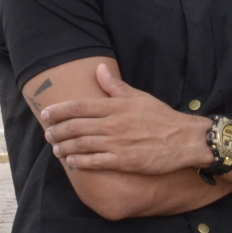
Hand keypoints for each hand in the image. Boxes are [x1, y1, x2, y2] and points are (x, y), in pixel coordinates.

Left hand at [38, 63, 208, 174]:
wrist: (185, 140)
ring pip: (81, 144)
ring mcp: (117, 143)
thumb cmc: (162, 118)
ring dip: (64, 147)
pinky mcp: (124, 161)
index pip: (79, 106)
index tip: (46, 114)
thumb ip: (116, 86)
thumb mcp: (140, 97)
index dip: (59, 111)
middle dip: (57, 131)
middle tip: (47, 134)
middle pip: (75, 126)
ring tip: (56, 149)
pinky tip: (72, 163)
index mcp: (116, 106)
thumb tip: (99, 69)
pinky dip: (80, 162)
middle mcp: (113, 124)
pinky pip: (95, 162)